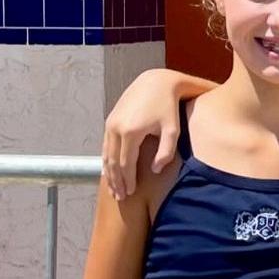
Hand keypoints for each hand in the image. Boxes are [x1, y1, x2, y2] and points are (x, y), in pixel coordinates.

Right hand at [102, 69, 182, 199]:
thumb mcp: (172, 130)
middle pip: (112, 162)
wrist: (156, 82)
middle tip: (120, 197)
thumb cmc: (169, 107)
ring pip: (106, 154)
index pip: (126, 164)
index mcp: (130, 132)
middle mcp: (116, 128)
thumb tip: (155, 170)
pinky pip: (105, 145)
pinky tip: (109, 171)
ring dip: (109, 172)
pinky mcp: (110, 120)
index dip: (128, 180)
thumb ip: (165, 152)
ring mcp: (110, 123)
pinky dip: (106, 160)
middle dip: (115, 181)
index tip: (131, 193)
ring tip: (113, 188)